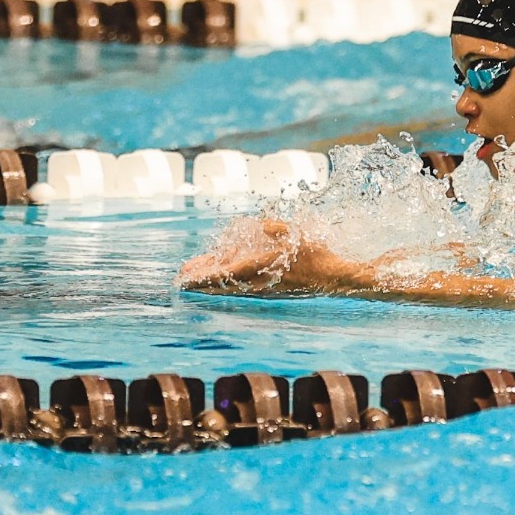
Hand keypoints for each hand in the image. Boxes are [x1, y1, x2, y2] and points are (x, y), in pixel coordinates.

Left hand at [178, 218, 371, 293]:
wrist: (335, 277)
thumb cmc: (317, 254)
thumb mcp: (297, 234)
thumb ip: (275, 228)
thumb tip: (259, 224)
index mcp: (263, 267)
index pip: (226, 273)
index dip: (204, 276)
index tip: (185, 278)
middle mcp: (259, 281)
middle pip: (222, 283)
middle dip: (200, 279)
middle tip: (180, 278)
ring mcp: (263, 287)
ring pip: (230, 285)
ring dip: (210, 280)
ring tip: (194, 275)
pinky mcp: (269, 289)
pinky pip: (241, 285)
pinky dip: (226, 279)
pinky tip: (223, 273)